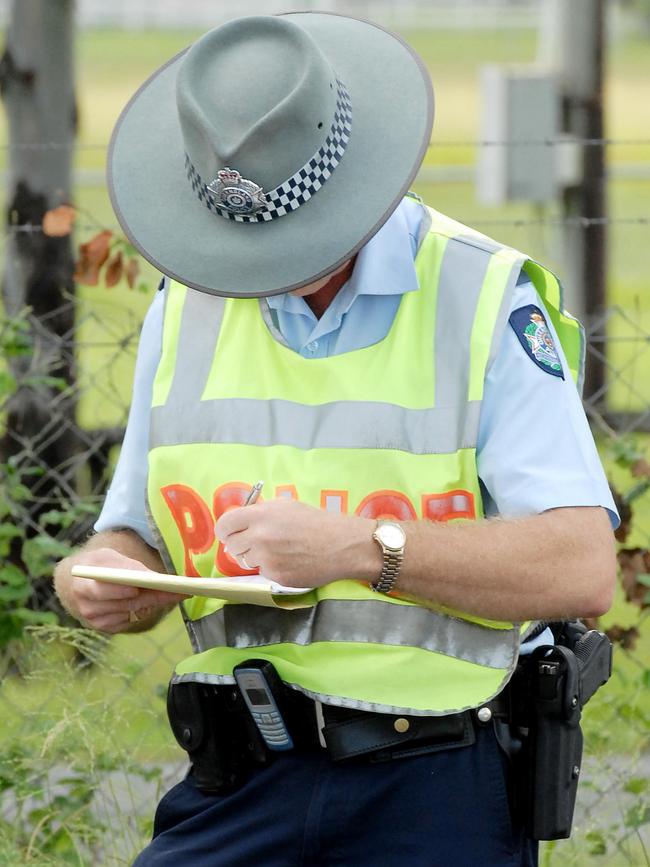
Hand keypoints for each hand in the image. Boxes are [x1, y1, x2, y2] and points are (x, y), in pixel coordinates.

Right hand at [65, 548, 187, 632]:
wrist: (78, 583)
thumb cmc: (98, 566)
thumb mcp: (107, 557)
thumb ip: (126, 566)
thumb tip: (150, 577)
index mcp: (82, 585)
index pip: (103, 590)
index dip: (124, 589)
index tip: (149, 583)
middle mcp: (86, 607)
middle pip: (125, 603)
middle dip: (153, 595)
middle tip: (178, 590)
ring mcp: (95, 621)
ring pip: (131, 611)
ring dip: (152, 602)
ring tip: (174, 592)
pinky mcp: (105, 628)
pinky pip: (129, 620)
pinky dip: (143, 610)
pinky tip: (153, 601)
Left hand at [215, 499, 379, 587]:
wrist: (340, 545)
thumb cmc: (314, 521)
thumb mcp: (285, 505)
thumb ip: (260, 511)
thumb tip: (241, 518)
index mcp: (260, 515)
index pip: (224, 525)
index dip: (226, 530)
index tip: (231, 533)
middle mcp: (259, 537)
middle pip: (231, 546)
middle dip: (240, 545)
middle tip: (256, 543)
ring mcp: (266, 559)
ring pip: (245, 561)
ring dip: (255, 557)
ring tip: (276, 551)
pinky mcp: (275, 577)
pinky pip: (263, 572)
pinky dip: (271, 568)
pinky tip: (288, 561)